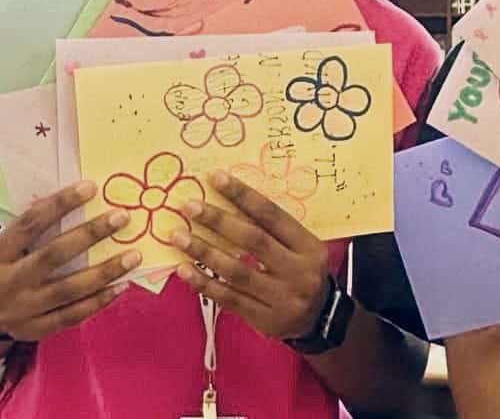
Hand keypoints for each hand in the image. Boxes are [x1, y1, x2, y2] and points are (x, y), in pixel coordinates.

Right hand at [0, 182, 140, 341]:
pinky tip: (121, 286)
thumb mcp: (1, 243)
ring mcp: (19, 312)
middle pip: (52, 256)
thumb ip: (30, 227)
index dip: (60, 204)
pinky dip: (99, 300)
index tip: (91, 188)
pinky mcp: (34, 332)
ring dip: (104, 271)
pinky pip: (72, 316)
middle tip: (121, 217)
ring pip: (68, 290)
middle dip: (90, 234)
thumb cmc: (0, 264)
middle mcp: (2, 285)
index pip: (28, 224)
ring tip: (133, 255)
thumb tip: (79, 200)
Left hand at [171, 170, 329, 339]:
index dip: (243, 195)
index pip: (272, 215)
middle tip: (190, 206)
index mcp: (308, 246)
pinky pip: (229, 299)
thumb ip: (271, 228)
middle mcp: (298, 272)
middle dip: (218, 221)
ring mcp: (282, 299)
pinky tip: (184, 270)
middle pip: (253, 241)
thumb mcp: (300, 246)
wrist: (320, 320)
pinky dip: (204, 283)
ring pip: (237, 271)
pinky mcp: (265, 321)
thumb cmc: (302, 271)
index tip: (215, 177)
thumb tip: (226, 199)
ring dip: (204, 252)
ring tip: (178, 236)